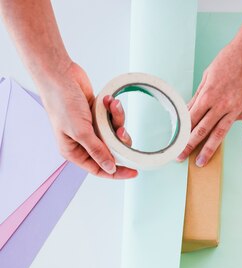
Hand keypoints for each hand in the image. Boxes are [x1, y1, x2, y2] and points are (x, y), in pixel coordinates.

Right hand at [39, 62, 136, 178]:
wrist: (60, 75)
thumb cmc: (62, 102)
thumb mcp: (81, 132)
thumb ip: (97, 151)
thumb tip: (110, 169)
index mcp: (74, 151)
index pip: (98, 169)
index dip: (116, 172)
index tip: (134, 172)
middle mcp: (82, 142)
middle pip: (110, 152)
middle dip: (119, 141)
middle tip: (121, 131)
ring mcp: (90, 129)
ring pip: (114, 134)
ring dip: (117, 120)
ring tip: (113, 106)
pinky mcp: (97, 116)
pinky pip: (113, 120)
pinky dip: (114, 110)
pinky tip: (109, 101)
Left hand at [178, 39, 241, 167]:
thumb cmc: (230, 58)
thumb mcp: (209, 74)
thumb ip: (199, 94)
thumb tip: (189, 109)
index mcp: (208, 95)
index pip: (190, 118)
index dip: (180, 132)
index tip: (173, 142)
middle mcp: (220, 105)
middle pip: (201, 129)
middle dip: (188, 144)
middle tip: (179, 158)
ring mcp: (237, 109)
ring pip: (220, 134)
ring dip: (209, 149)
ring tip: (200, 162)